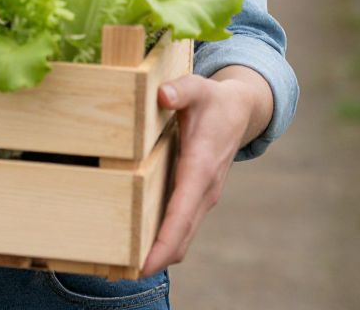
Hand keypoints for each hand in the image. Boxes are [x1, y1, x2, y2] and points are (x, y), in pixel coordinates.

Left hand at [140, 67, 272, 275]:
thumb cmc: (213, 100)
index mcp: (201, 168)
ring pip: (181, 234)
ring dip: (158, 252)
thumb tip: (163, 95)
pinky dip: (163, 238)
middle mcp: (204, 190)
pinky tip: (138, 240)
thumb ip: (180, 90)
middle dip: (155, 258)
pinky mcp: (197, 195)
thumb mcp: (197, 87)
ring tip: (122, 264)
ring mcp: (202, 196)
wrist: (240, 111)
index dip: (163, 242)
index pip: (181, 214)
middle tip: (119, 271)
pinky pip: (180, 224)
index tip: (143, 265)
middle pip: (181, 236)